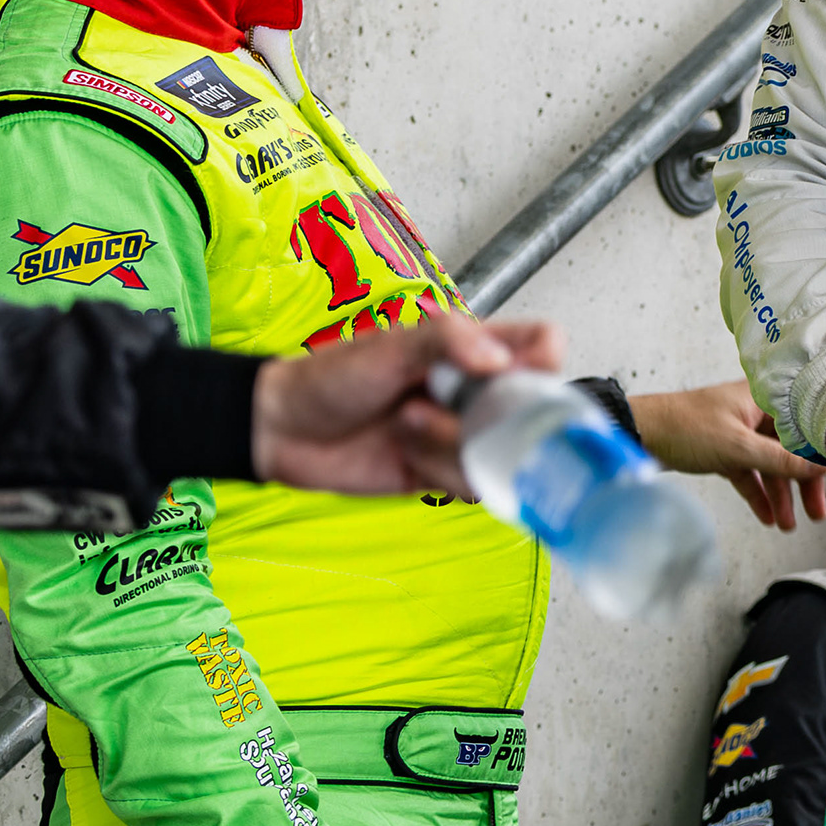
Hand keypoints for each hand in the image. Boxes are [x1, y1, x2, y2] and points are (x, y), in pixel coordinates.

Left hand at [253, 312, 562, 495]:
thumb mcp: (391, 345)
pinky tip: (408, 459)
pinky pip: (474, 485)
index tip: (510, 375)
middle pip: (532, 410)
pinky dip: (442, 476)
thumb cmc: (332, 377)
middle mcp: (478, 392)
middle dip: (492, 419)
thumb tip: (499, 359)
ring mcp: (464, 435)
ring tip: (406, 429)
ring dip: (453, 448)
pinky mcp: (445, 473)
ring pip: (503, 454)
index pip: (542, 345)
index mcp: (474, 349)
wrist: (283, 430)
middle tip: (447, 411)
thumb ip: (449, 340)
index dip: (542, 362)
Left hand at [632, 382, 825, 529]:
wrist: (639, 434)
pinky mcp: (723, 449)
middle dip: (802, 483)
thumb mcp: (738, 447)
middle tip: (816, 514)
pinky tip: (766, 517)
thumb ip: (781, 460)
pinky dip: (757, 494)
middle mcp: (755, 412)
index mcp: (764, 398)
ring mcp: (738, 431)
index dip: (821, 452)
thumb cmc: (685, 427)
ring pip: (769, 465)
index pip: (805, 425)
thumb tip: (821, 468)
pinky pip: (749, 473)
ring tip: (787, 525)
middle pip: (790, 450)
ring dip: (779, 495)